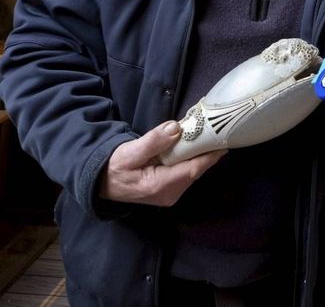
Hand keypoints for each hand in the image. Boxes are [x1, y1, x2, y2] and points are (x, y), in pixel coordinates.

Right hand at [98, 120, 226, 205]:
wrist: (100, 182)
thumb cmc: (113, 167)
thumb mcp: (129, 152)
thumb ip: (153, 141)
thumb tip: (176, 129)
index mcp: (159, 185)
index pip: (193, 169)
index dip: (210, 156)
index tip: (224, 143)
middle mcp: (168, 194)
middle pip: (196, 171)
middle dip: (206, 153)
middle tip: (216, 132)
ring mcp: (169, 195)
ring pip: (192, 172)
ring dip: (200, 156)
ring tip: (207, 137)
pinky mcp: (169, 191)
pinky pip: (186, 174)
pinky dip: (191, 161)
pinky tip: (193, 148)